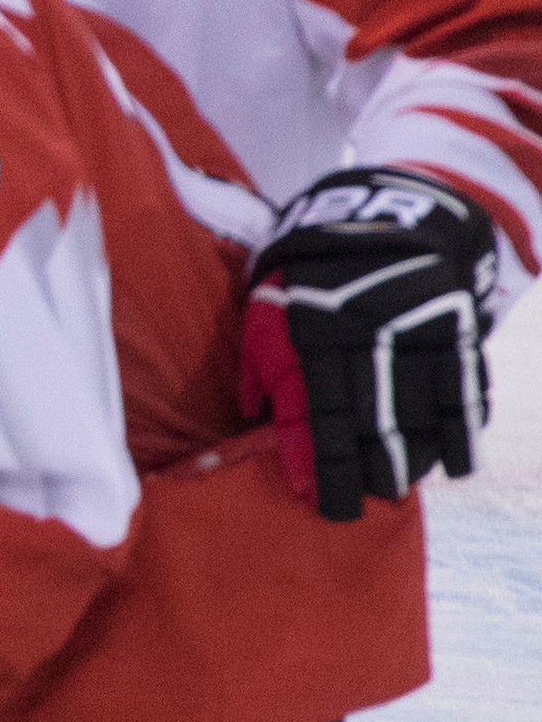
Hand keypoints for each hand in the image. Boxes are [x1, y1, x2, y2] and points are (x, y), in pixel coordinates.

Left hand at [241, 167, 497, 520]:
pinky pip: (467, 388)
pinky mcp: (460, 327)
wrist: (383, 216)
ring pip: (426, 413)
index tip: (324, 505)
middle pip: (378, 423)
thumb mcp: (267, 310)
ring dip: (420, 458)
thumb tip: (254, 425)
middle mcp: (372, 337)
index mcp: (316, 336)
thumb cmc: (308, 277)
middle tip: (369, 503)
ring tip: (406, 485)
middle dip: (374, 471)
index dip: (326, 466)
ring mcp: (422, 332)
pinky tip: (458, 461)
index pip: (323, 418)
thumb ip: (260, 369)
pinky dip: (464, 429)